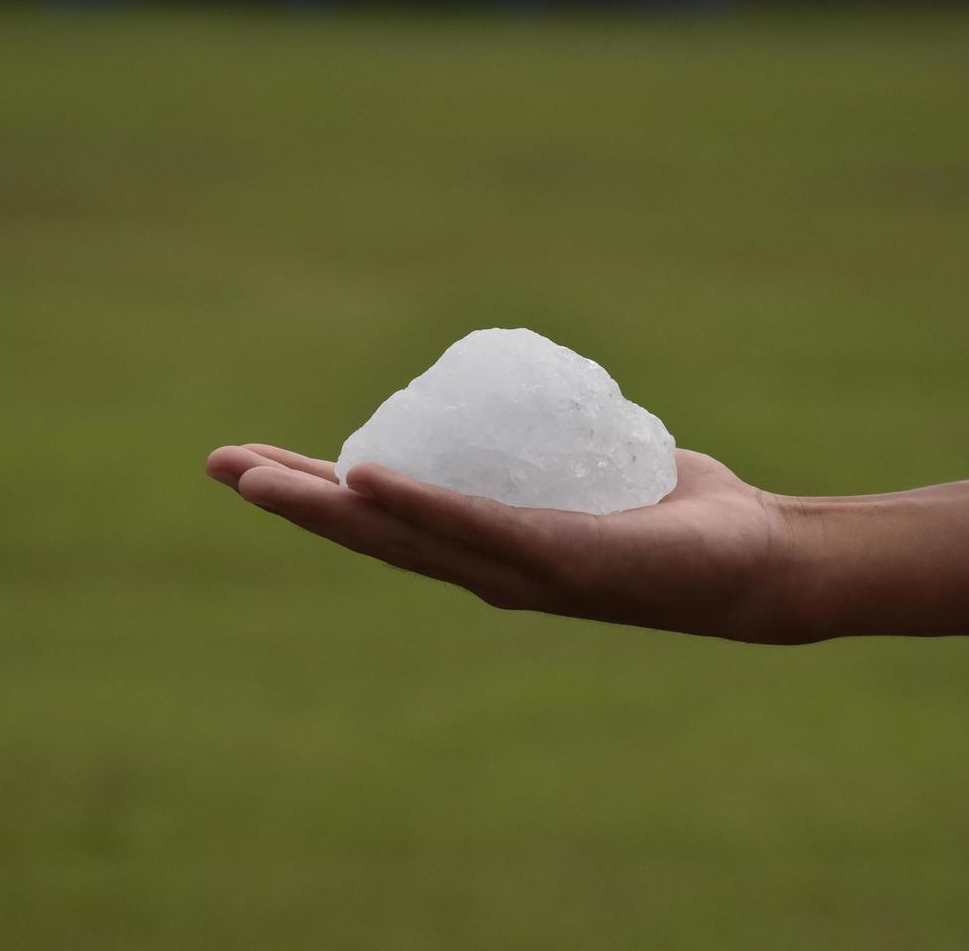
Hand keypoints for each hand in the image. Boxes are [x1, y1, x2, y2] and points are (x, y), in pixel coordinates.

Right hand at [206, 444, 807, 643]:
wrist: (751, 564)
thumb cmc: (672, 517)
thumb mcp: (593, 468)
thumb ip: (553, 445)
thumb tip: (532, 397)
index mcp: (486, 544)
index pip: (385, 513)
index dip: (314, 488)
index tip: (250, 459)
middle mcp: (486, 566)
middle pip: (371, 530)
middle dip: (291, 499)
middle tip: (217, 463)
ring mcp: (515, 570)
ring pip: (402, 535)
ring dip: (327, 505)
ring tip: (257, 477)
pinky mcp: (558, 560)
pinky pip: (475, 525)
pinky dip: (417, 502)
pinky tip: (365, 477)